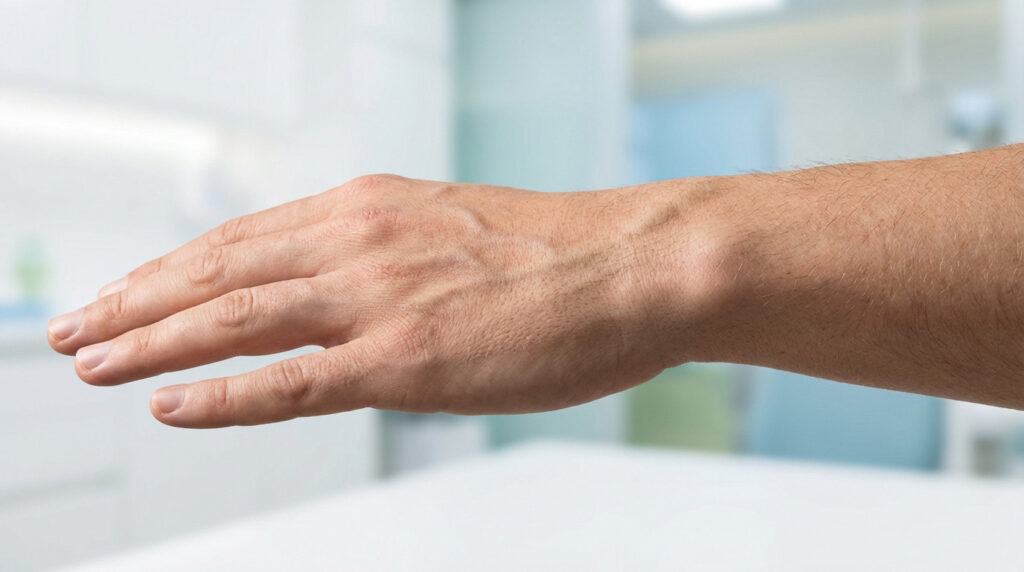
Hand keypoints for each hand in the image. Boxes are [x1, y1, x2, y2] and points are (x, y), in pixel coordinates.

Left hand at [47, 175, 682, 427]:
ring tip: (88, 361)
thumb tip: (357, 293)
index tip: (129, 289)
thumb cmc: (563, 258)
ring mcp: (376, 299)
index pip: (244, 239)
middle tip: (74, 327)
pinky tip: (168, 404)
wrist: (636, 266)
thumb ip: (394, 257)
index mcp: (371, 210)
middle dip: (134, 301)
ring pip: (233, 319)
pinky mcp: (405, 358)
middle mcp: (358, 242)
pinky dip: (221, 396)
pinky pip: (290, 382)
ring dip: (149, 341)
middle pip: (217, 271)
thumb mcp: (455, 233)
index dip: (174, 267)